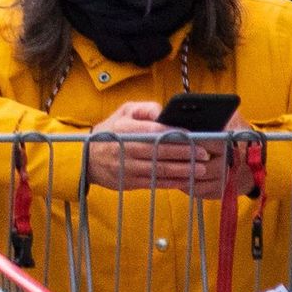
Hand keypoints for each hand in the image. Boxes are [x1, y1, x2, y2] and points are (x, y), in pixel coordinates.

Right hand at [85, 103, 249, 196]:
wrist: (86, 159)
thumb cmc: (110, 133)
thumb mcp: (122, 113)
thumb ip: (144, 108)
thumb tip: (162, 111)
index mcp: (125, 129)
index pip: (154, 131)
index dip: (175, 134)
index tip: (193, 135)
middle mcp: (126, 149)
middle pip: (160, 152)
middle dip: (184, 153)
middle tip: (204, 153)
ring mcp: (128, 167)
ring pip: (159, 169)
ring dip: (183, 170)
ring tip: (201, 169)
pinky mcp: (129, 182)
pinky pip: (155, 183)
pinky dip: (172, 183)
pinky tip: (186, 180)